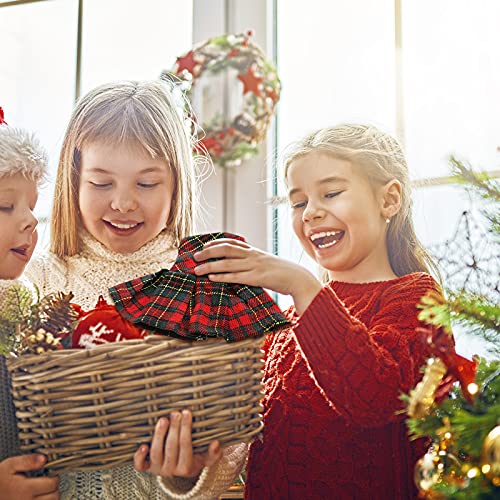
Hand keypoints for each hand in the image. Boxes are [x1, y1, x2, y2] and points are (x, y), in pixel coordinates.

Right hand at [0, 454, 58, 498]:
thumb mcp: (9, 466)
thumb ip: (28, 461)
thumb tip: (44, 459)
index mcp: (25, 489)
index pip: (52, 484)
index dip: (54, 477)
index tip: (51, 475)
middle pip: (53, 497)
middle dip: (53, 489)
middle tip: (48, 483)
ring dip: (50, 498)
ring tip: (43, 492)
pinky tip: (37, 498)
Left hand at [134, 410, 222, 478]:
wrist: (181, 472)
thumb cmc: (196, 459)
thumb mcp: (207, 458)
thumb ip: (214, 453)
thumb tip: (216, 443)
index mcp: (186, 467)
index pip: (185, 445)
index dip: (186, 428)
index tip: (187, 412)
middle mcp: (171, 470)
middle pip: (171, 447)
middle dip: (174, 428)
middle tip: (176, 412)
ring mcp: (157, 469)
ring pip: (156, 453)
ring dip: (159, 435)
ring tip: (163, 419)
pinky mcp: (147, 468)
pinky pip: (140, 466)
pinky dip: (139, 457)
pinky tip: (142, 445)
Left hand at [193, 238, 321, 313]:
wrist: (298, 278)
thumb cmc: (282, 273)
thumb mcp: (266, 263)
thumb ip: (253, 262)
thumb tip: (239, 267)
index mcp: (254, 251)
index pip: (231, 243)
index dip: (215, 243)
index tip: (203, 246)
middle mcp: (252, 256)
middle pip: (226, 249)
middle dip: (208, 252)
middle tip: (195, 256)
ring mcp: (254, 266)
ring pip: (227, 264)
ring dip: (210, 266)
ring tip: (197, 270)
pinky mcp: (257, 278)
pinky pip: (236, 277)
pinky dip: (222, 277)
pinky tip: (212, 278)